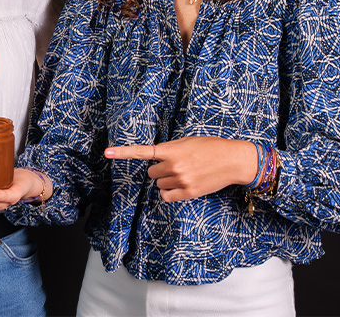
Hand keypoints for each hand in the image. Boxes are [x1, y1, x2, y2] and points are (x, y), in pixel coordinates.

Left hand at [104, 136, 257, 201]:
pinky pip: (167, 197)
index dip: (123, 153)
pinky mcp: (189, 193)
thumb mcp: (188, 142)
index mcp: (172, 149)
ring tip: (184, 174)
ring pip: (159, 185)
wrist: (232, 160)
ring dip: (167, 181)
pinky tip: (182, 186)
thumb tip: (157, 161)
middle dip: (160, 170)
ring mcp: (181, 180)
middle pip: (152, 174)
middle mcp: (174, 165)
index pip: (142, 151)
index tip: (107, 153)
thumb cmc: (210, 148)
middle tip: (175, 166)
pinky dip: (170, 193)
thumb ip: (170, 150)